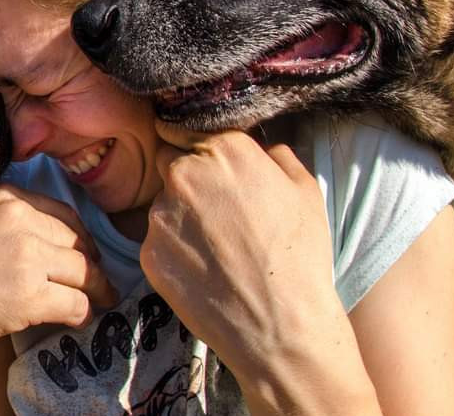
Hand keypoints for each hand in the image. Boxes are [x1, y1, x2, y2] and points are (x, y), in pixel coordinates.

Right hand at [0, 185, 116, 379]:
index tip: (87, 256)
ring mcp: (24, 254)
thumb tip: (58, 245)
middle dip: (92, 265)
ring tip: (98, 302)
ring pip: (84, 272)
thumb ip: (10, 228)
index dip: (82, 239)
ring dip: (96, 291)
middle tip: (99, 284)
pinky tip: (78, 321)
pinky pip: (76, 303)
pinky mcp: (27, 293)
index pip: (65, 214)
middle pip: (78, 242)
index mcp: (4, 198)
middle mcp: (17, 218)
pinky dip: (82, 314)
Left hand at [145, 122, 379, 413]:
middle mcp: (184, 174)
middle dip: (187, 180)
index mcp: (223, 149)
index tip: (204, 164)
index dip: (195, 147)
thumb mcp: (305, 189)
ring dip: (180, 216)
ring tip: (216, 247)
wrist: (280, 323)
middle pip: (170, 164)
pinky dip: (174, 250)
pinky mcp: (149, 252)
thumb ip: (275, 153)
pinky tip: (203, 269)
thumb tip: (259, 144)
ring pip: (162, 204)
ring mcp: (162, 214)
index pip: (185, 129)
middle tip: (216, 211)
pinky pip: (157, 240)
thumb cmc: (299, 254)